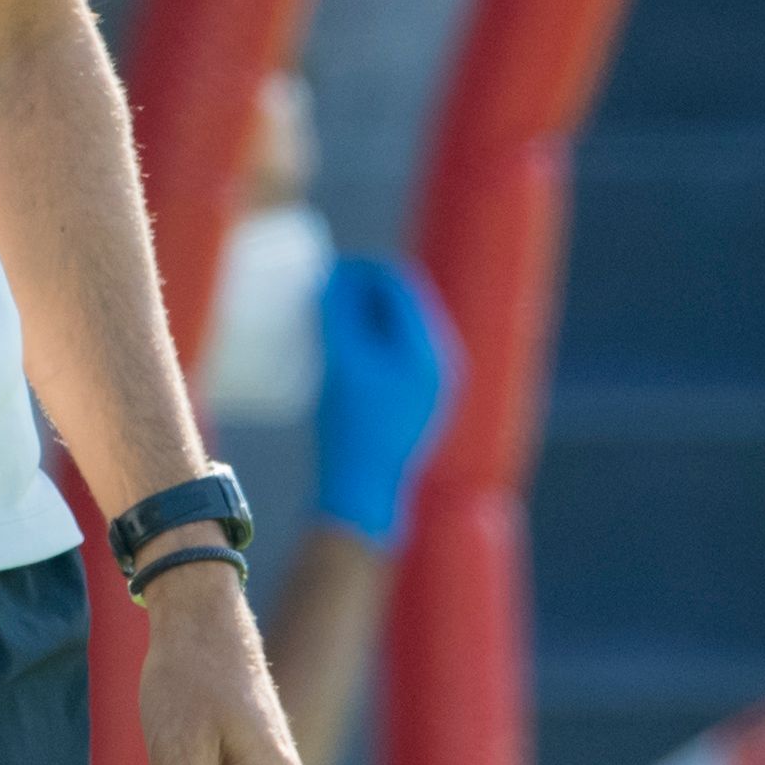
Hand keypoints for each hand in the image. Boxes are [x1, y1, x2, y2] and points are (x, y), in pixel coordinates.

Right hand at [309, 255, 460, 541]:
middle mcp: (440, 366)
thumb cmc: (350, 427)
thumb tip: (337, 275)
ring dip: (365, 318)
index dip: (361, 271)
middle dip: (363, 293)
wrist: (362, 493)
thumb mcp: (341, 363)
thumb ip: (339, 315)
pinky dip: (370, 344)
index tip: (326, 272)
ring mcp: (431, 388)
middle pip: (401, 307)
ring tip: (329, 319)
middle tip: (325, 292)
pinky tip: (343, 352)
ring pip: (397, 333)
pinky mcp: (416, 405)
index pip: (398, 286)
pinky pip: (395, 358)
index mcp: (429, 351)